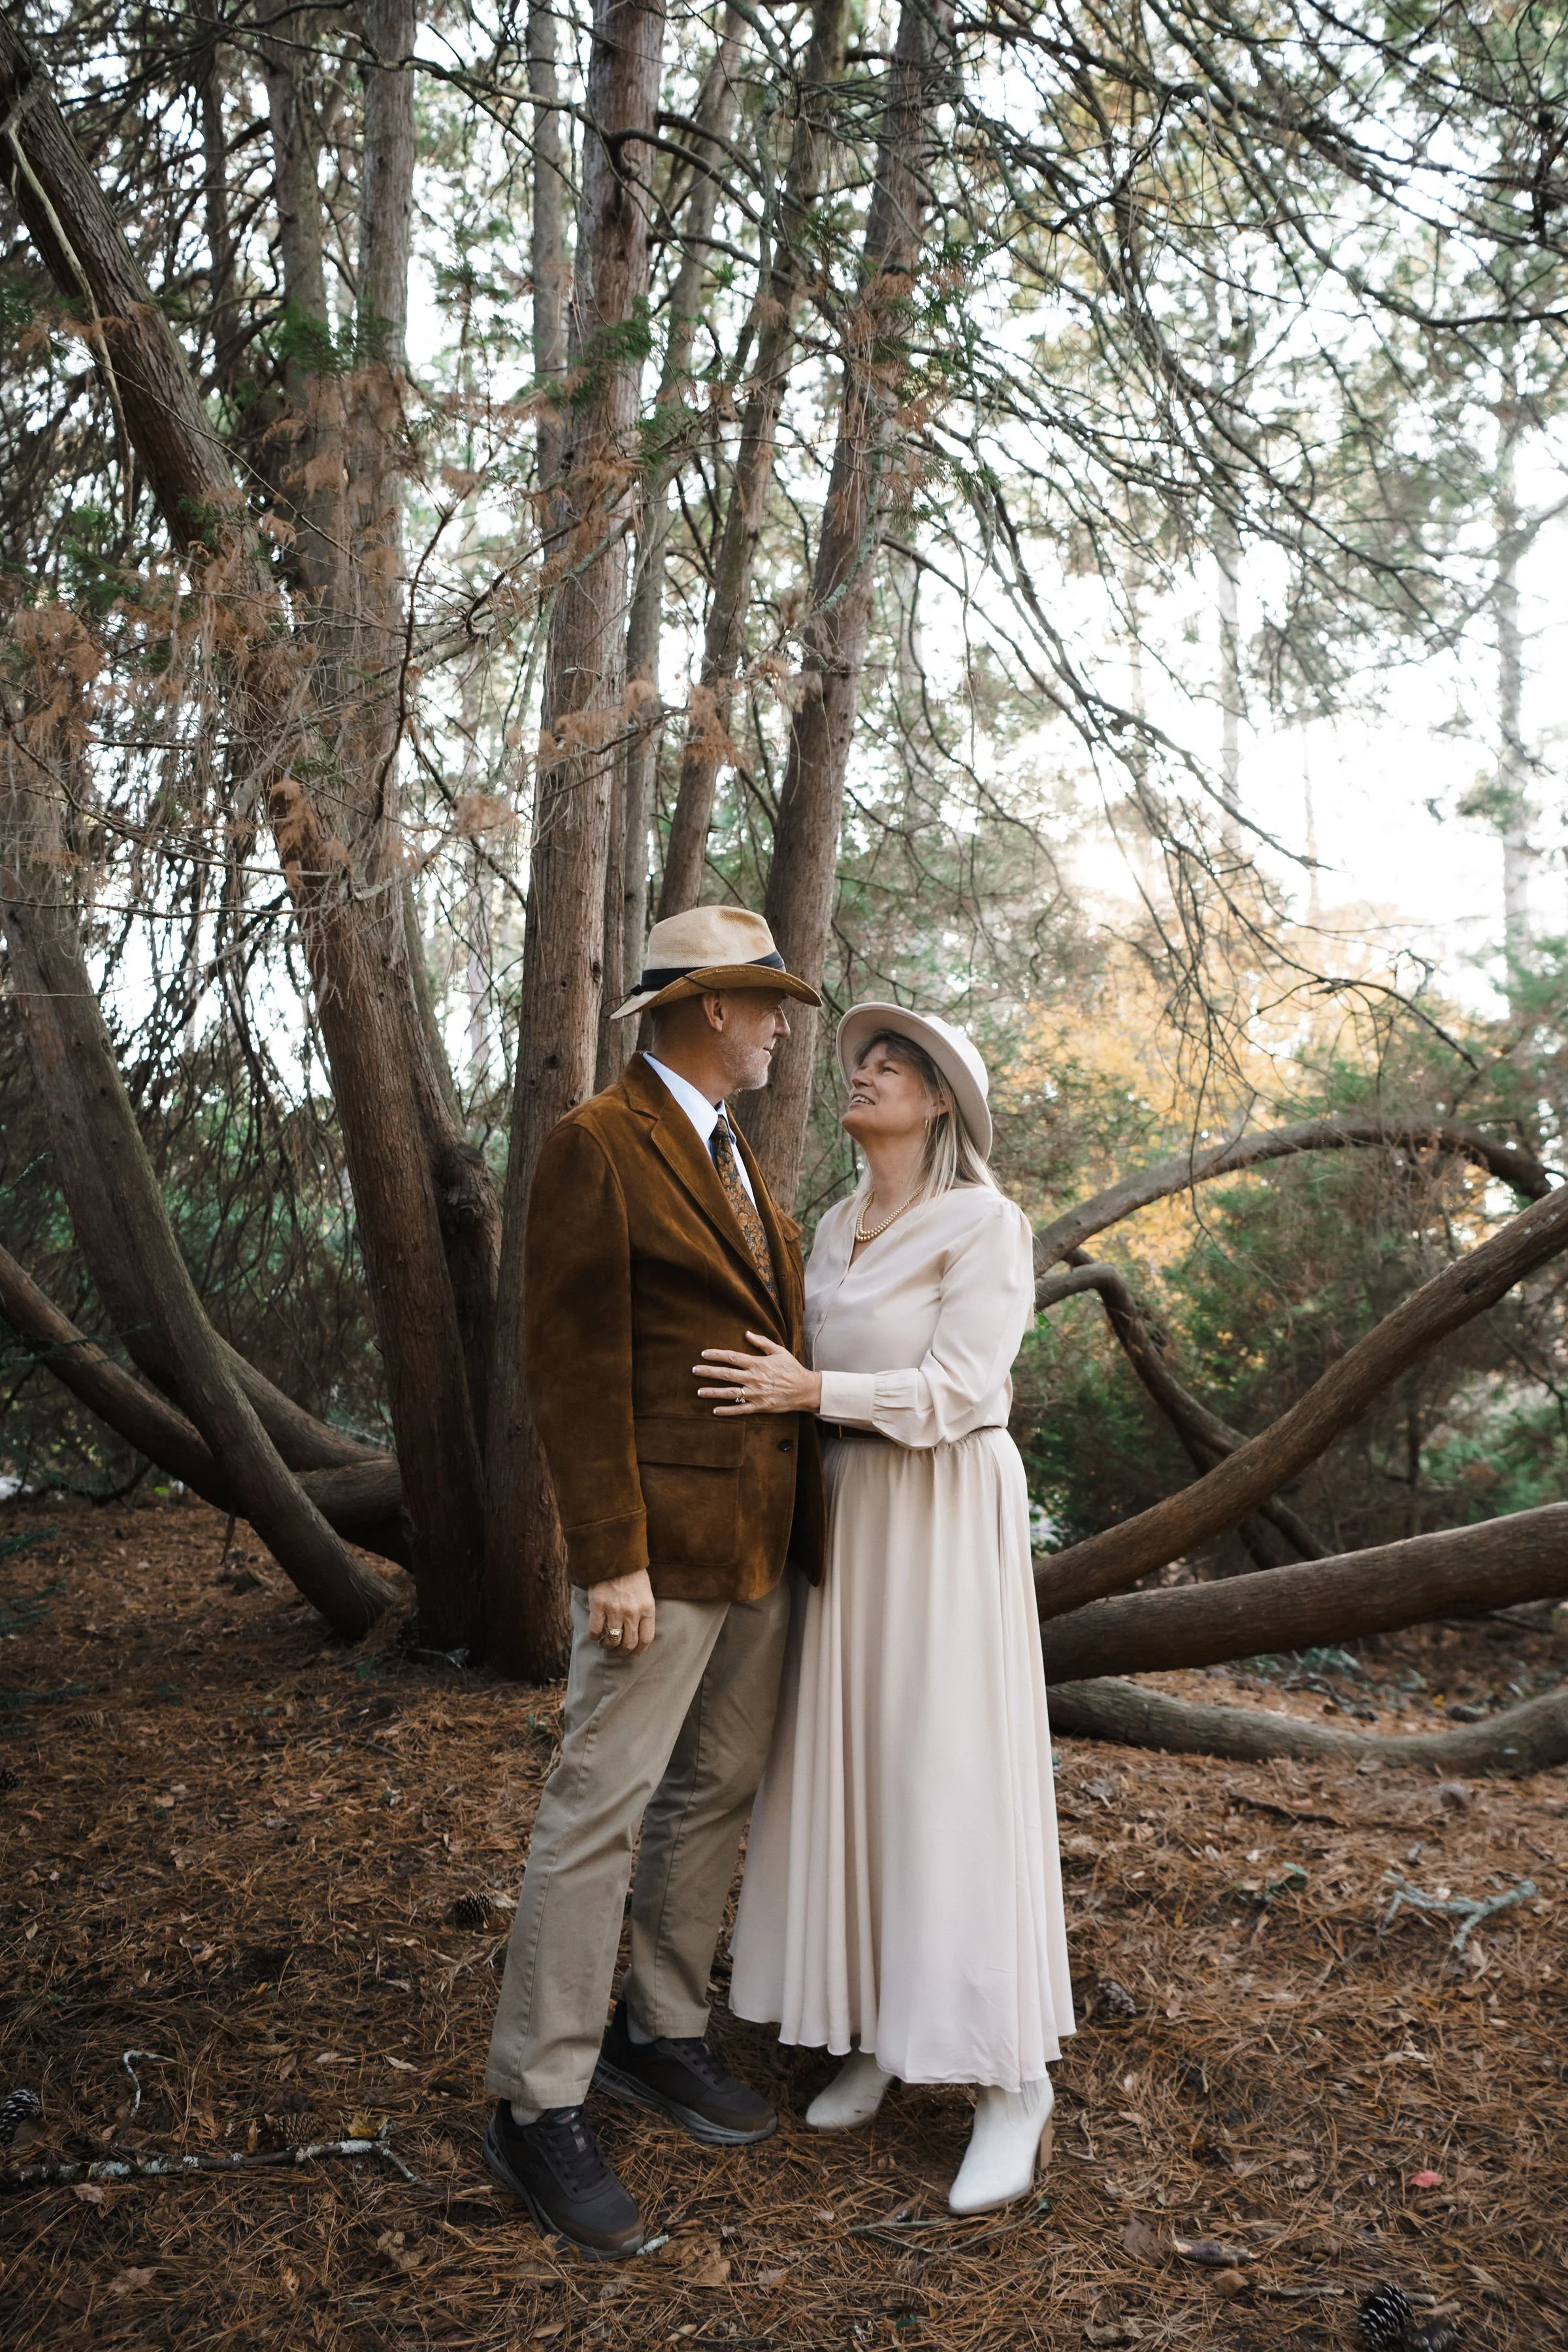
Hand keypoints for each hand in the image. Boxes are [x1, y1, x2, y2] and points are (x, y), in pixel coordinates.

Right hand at [587, 1568, 655, 1654]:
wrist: (616, 1556)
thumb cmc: (632, 1574)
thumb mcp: (646, 1593)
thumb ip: (644, 1612)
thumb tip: (638, 1634)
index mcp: (647, 1608)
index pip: (646, 1639)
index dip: (638, 1651)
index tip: (632, 1655)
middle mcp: (633, 1612)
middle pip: (629, 1643)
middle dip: (622, 1652)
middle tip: (616, 1651)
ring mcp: (615, 1609)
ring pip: (612, 1640)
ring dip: (607, 1646)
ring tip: (605, 1644)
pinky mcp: (598, 1605)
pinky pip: (595, 1630)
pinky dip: (594, 1636)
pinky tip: (595, 1635)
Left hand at [696, 1332, 823, 1416]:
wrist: (804, 1389)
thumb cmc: (791, 1369)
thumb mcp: (779, 1351)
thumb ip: (762, 1342)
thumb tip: (747, 1333)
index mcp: (757, 1364)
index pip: (732, 1357)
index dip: (716, 1355)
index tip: (704, 1354)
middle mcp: (754, 1378)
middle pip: (726, 1374)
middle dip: (708, 1372)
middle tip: (694, 1370)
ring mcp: (756, 1393)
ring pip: (730, 1393)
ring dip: (713, 1392)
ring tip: (699, 1391)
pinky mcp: (760, 1406)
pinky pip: (740, 1409)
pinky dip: (727, 1411)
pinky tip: (715, 1411)